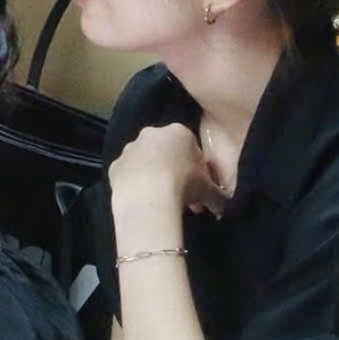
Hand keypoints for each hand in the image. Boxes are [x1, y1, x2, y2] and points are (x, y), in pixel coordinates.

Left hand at [109, 122, 224, 217]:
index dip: (196, 169)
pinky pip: (128, 174)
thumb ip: (218, 196)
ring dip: (153, 177)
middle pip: (166, 153)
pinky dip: (135, 185)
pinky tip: (143, 200)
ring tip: (162, 201)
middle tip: (182, 196)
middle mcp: (151, 134)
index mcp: (178, 132)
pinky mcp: (115, 165)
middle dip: (175, 172)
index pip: (191, 147)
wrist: (148, 196)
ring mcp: (130, 148)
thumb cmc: (184, 185)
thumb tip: (223, 206)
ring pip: (145, 162)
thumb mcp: (209, 191)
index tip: (198, 187)